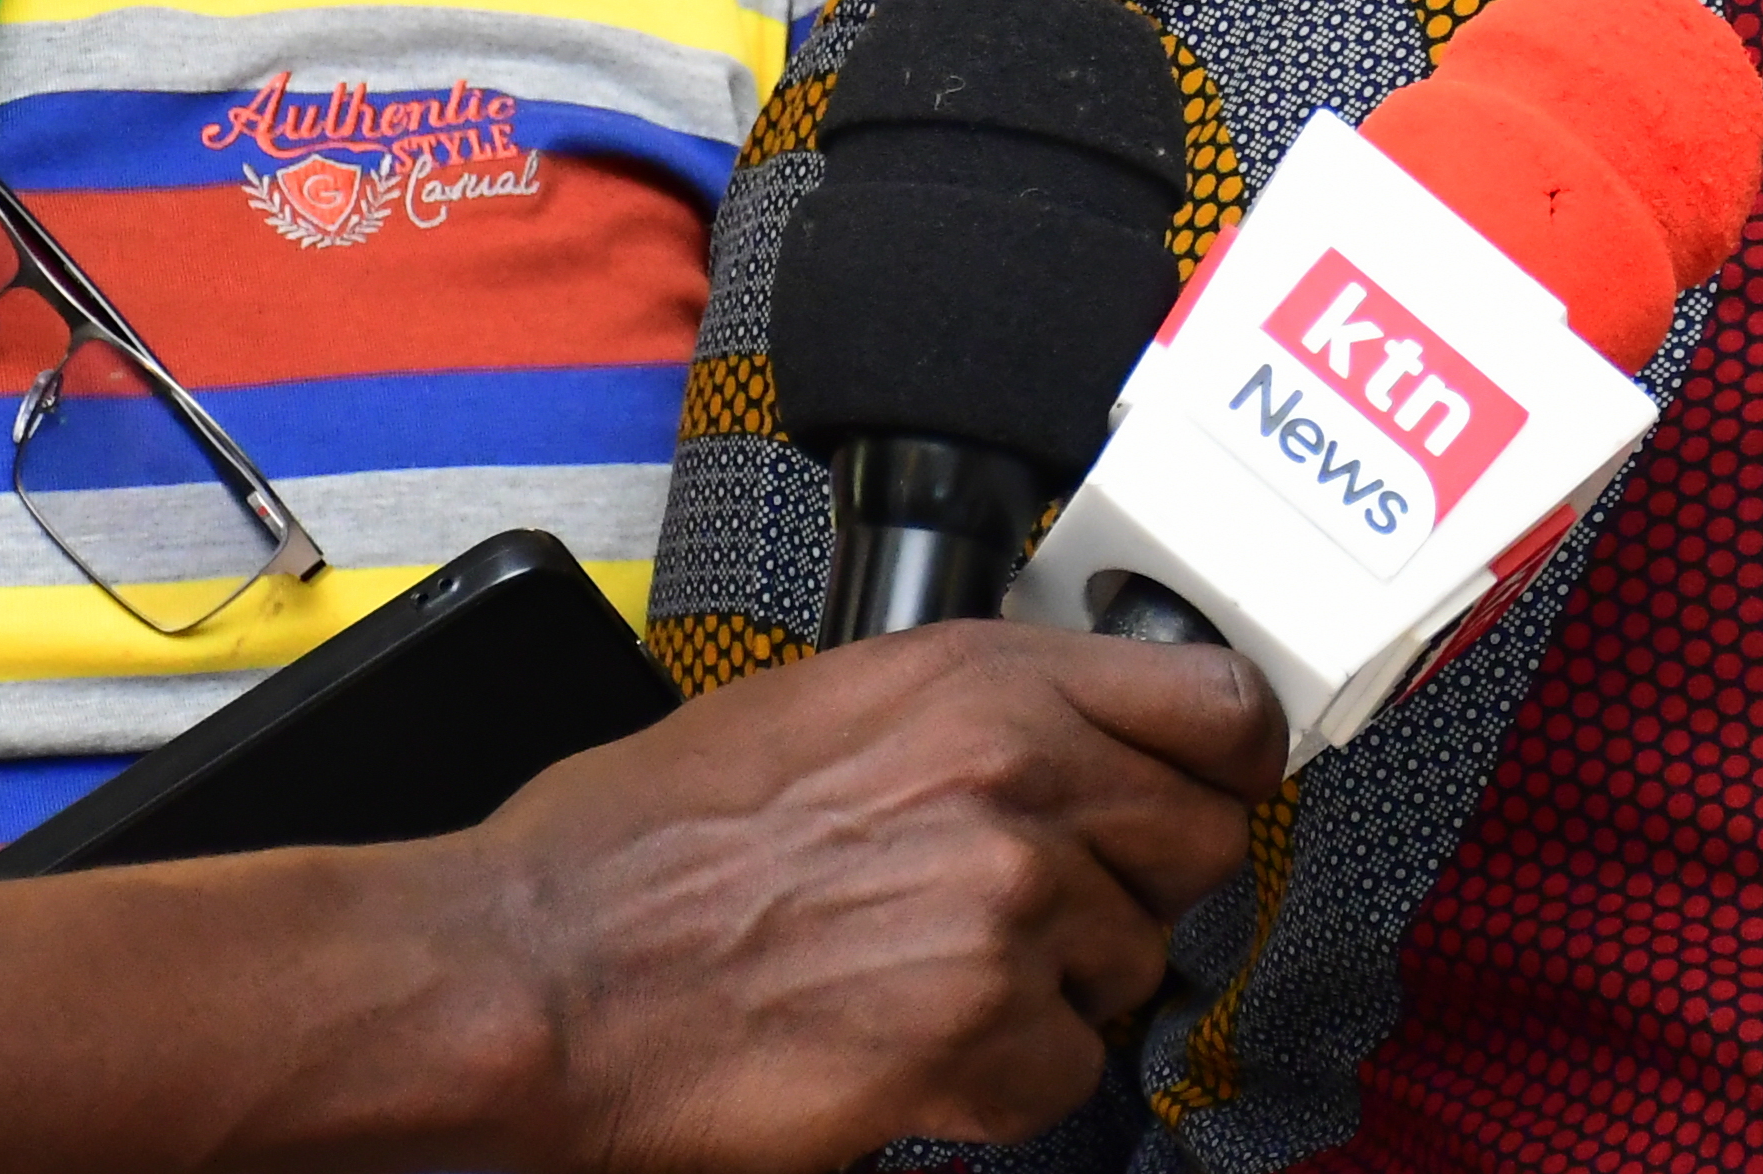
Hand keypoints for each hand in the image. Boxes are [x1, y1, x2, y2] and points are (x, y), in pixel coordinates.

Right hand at [454, 622, 1285, 1170]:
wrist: (535, 970)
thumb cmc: (640, 846)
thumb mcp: (828, 706)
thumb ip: (977, 711)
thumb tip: (1080, 734)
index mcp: (981, 680)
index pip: (1218, 705)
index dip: (1228, 764)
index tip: (1212, 792)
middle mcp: (1016, 775)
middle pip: (1202, 846)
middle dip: (1135, 890)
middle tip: (1039, 916)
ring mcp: (1005, 905)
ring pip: (1134, 966)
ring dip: (1055, 990)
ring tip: (928, 979)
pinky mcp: (977, 1031)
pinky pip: (1068, 1071)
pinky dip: (1002, 1082)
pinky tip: (913, 1051)